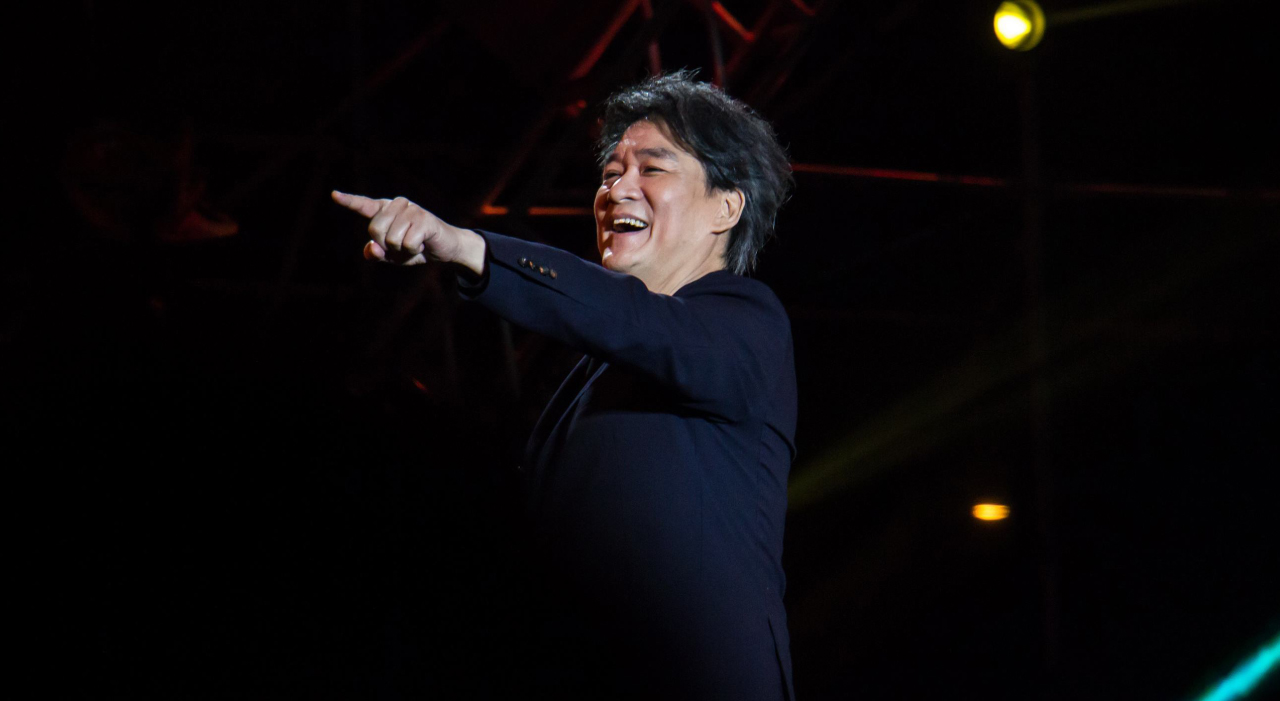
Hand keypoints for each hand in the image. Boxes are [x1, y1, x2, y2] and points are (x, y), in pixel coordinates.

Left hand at [331, 191, 482, 270]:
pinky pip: (407, 243)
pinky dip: (414, 250)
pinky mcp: (424, 219)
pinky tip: (423, 243)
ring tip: (414, 244)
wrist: (445, 249)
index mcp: (387, 210)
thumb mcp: (392, 255)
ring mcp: (411, 209)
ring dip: (402, 250)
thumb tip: (370, 250)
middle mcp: (398, 205)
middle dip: (386, 245)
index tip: (334, 195)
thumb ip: (377, 253)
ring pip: (391, 239)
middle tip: (403, 245)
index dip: (349, 201)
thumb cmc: (415, 249)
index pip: (365, 206)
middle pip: (374, 229)